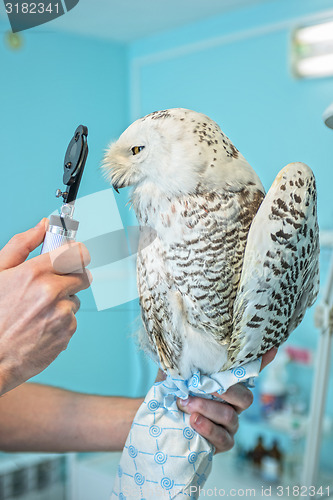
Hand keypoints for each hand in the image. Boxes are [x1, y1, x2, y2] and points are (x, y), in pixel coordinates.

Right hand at [0, 219, 91, 394]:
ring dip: (63, 302)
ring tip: (37, 311)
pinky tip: (40, 326)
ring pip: (75, 299)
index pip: (76, 253)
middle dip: (72, 277)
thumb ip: (21, 245)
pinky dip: (61, 322)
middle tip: (55, 284)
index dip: (77, 253)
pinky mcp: (67, 332)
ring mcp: (61, 314)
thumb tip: (41, 226)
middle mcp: (51, 292)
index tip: (75, 255)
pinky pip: (72, 320)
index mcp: (34, 273)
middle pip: (83, 275)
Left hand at [175, 348, 276, 453]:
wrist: (159, 419)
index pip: (249, 371)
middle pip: (245, 397)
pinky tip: (193, 421)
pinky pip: (224, 439)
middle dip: (224, 392)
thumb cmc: (171, 392)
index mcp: (226, 383)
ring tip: (186, 403)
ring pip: (230, 417)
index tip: (272, 348)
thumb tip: (186, 345)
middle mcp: (233, 403)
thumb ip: (184, 363)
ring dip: (207, 409)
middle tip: (202, 386)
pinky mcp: (222, 443)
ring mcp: (230, 424)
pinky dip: (208, 428)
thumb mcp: (174, 373)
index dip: (262, 361)